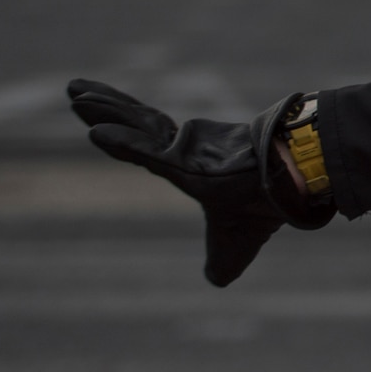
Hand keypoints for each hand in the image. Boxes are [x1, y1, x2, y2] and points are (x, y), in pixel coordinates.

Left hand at [67, 80, 333, 286]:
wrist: (297, 186)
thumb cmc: (271, 203)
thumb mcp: (238, 243)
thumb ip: (223, 259)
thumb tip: (217, 280)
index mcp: (193, 166)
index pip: (149, 147)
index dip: (124, 135)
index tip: (98, 124)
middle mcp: (187, 150)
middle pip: (137, 125)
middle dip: (105, 108)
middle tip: (74, 91)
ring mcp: (187, 150)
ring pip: (136, 126)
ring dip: (104, 109)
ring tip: (73, 91)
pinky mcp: (189, 160)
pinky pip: (146, 150)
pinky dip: (121, 143)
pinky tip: (95, 134)